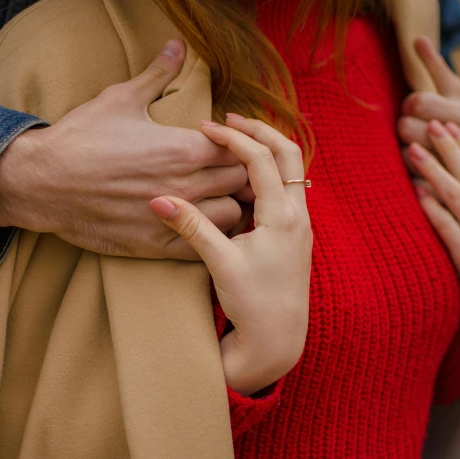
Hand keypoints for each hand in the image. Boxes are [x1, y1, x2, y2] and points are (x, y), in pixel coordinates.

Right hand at [0, 39, 247, 259]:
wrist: (43, 182)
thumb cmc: (82, 137)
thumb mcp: (121, 98)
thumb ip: (157, 74)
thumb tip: (176, 45)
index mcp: (184, 147)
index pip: (239, 147)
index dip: (239, 143)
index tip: (225, 142)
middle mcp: (186, 184)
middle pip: (243, 180)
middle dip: (241, 172)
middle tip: (228, 168)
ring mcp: (174, 216)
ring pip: (233, 214)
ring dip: (232, 204)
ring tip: (218, 195)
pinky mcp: (159, 244)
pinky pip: (205, 245)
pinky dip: (211, 235)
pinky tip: (201, 224)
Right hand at [150, 114, 312, 395]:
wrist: (278, 340)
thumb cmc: (252, 304)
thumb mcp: (219, 262)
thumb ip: (191, 226)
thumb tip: (157, 199)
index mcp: (282, 216)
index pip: (261, 158)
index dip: (233, 137)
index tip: (207, 125)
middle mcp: (299, 214)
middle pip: (289, 152)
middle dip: (259, 130)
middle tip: (229, 118)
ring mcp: (301, 224)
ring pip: (292, 169)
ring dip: (267, 148)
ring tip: (237, 139)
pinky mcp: (296, 235)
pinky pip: (289, 187)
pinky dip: (271, 169)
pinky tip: (246, 176)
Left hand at [398, 36, 459, 174]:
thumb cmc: (452, 124)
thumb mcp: (450, 94)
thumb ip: (434, 68)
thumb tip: (417, 38)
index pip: (418, 101)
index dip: (410, 104)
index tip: (413, 107)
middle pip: (405, 127)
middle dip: (403, 124)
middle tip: (410, 127)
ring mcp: (454, 167)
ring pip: (405, 152)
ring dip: (403, 149)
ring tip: (414, 148)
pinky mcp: (442, 190)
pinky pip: (409, 178)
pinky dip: (408, 172)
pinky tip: (416, 169)